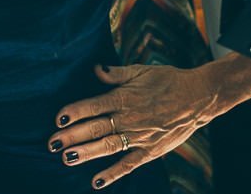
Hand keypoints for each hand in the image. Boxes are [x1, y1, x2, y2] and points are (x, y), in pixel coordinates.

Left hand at [48, 64, 214, 188]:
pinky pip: (128, 164)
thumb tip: (96, 69)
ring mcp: (139, 135)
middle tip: (52, 143)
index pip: (94, 105)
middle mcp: (129, 117)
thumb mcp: (141, 70)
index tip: (58, 117)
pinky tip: (96, 181)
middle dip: (72, 135)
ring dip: (86, 153)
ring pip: (108, 146)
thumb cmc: (168, 80)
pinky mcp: (150, 150)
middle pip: (95, 128)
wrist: (199, 97)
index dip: (75, 111)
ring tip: (66, 158)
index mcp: (125, 97)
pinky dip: (112, 173)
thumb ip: (117, 73)